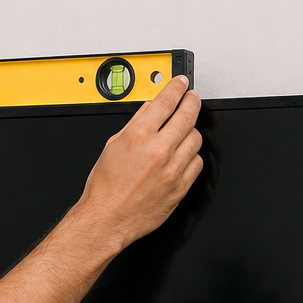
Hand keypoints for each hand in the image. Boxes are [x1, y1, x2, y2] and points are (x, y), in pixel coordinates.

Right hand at [69, 76, 202, 254]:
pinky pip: (196, 163)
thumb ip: (134, 125)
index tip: (181, 84)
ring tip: (183, 131)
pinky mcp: (180, 186)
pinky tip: (182, 155)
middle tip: (191, 98)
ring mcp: (172, 169)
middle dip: (191, 101)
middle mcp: (158, 150)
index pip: (166, 101)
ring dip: (191, 131)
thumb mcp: (112, 147)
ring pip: (195, 138)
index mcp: (138, 136)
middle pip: (187, 115)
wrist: (107, 219)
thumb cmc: (105, 189)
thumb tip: (150, 110)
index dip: (176, 88)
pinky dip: (191, 156)